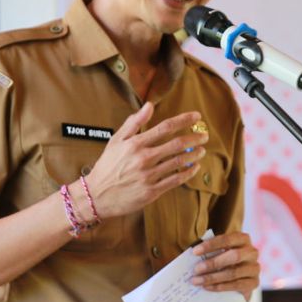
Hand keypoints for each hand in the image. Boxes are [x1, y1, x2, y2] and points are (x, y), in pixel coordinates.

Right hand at [81, 104, 206, 218]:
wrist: (97, 195)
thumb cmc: (107, 166)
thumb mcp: (116, 141)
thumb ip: (133, 123)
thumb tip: (149, 106)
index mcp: (135, 144)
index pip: (165, 127)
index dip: (184, 120)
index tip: (196, 116)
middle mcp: (144, 158)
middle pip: (177, 144)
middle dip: (194, 138)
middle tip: (204, 135)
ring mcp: (149, 175)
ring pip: (179, 162)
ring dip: (194, 155)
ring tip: (201, 150)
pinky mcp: (152, 191)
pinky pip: (175, 180)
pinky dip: (188, 172)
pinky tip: (194, 167)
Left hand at [190, 231, 259, 298]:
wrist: (239, 282)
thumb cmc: (225, 262)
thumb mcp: (219, 254)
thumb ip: (210, 253)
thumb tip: (192, 258)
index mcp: (243, 239)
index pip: (227, 239)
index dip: (211, 245)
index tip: (195, 252)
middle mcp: (252, 252)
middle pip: (234, 256)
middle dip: (213, 263)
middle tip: (196, 269)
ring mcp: (255, 268)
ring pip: (234, 272)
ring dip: (213, 277)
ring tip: (197, 281)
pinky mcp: (254, 282)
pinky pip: (236, 285)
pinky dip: (220, 287)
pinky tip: (207, 287)